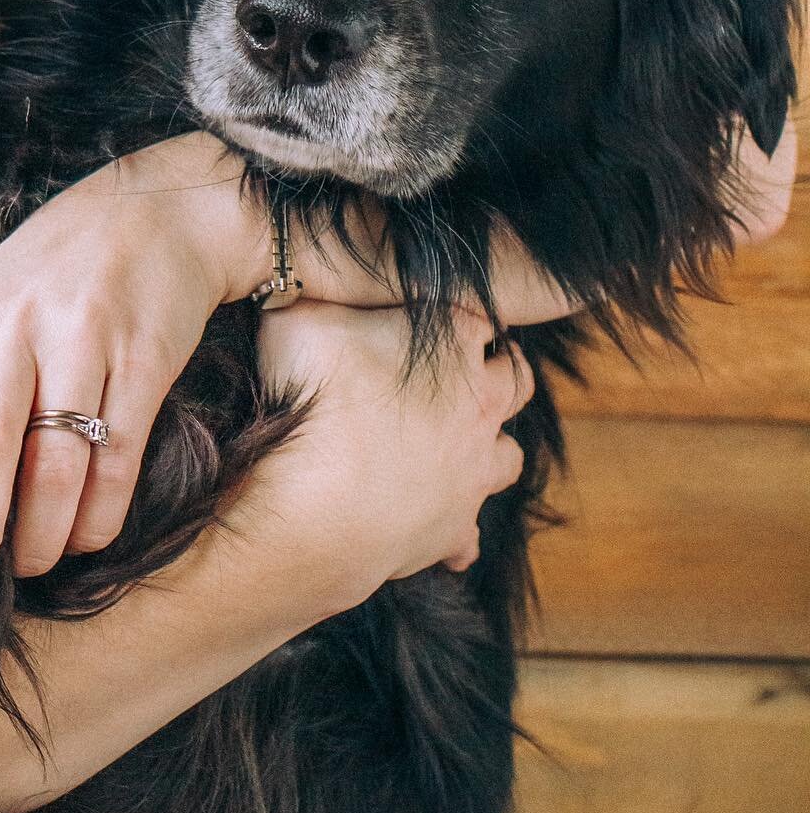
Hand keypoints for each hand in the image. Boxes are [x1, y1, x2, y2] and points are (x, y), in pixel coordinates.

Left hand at [0, 132, 248, 594]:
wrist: (154, 215)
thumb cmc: (45, 279)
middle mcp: (13, 318)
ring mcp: (81, 336)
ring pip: (54, 465)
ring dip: (37, 536)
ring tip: (26, 565)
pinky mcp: (142, 359)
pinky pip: (116, 458)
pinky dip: (98, 516)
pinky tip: (83, 537)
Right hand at [235, 299, 533, 621]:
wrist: (318, 502)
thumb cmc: (312, 398)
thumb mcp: (297, 318)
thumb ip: (310, 292)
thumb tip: (298, 278)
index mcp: (454, 341)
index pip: (480, 315)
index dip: (459, 316)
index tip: (435, 320)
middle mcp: (480, 402)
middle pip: (515, 378)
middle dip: (495, 372)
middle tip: (462, 373)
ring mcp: (474, 467)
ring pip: (509, 454)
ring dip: (488, 447)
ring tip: (458, 446)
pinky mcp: (456, 524)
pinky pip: (470, 534)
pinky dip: (456, 531)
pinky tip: (434, 528)